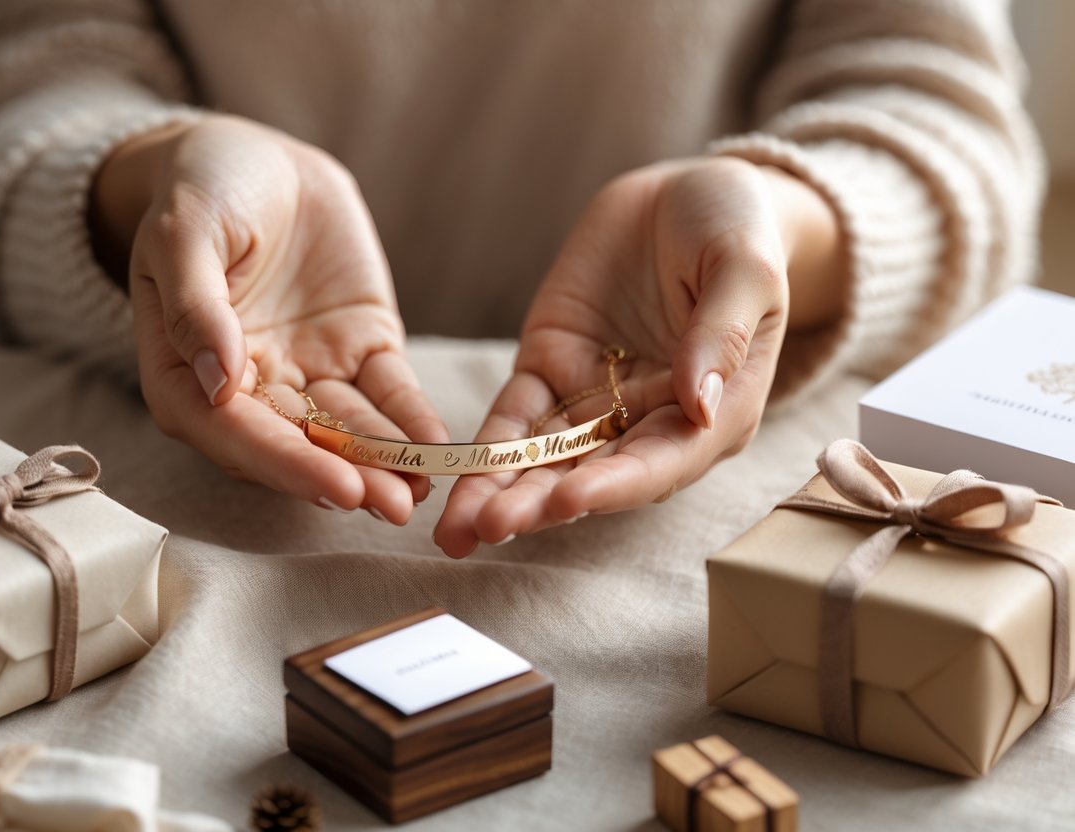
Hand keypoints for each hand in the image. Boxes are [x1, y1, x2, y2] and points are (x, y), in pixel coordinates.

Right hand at [90, 115, 447, 520]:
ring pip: (348, 429)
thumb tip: (217, 380)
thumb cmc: (202, 189)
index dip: (286, 463)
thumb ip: (194, 304)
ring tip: (422, 493)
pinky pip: (389, 392)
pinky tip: (441, 446)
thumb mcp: (184, 232)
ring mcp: (309, 373)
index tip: (336, 486)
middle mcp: (249, 389)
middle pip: (296, 445)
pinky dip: (413, 419)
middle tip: (392, 507)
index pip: (234, 432)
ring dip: (384, 462)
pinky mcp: (360, 349)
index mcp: (188, 372)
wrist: (258, 159)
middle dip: (345, 477)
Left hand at [433, 157, 842, 555]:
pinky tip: (452, 481)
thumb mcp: (744, 270)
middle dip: (541, 505)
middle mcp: (652, 420)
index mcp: (713, 413)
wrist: (685, 195)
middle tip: (490, 528)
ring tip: (458, 531)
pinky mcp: (551, 369)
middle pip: (593, 475)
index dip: (614, 487)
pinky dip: (483, 448)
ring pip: (545, 458)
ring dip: (502, 492)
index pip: (661, 463)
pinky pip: (514, 417)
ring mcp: (597, 398)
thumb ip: (722, 333)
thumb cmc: (735, 230)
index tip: (569, 500)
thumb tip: (697, 401)